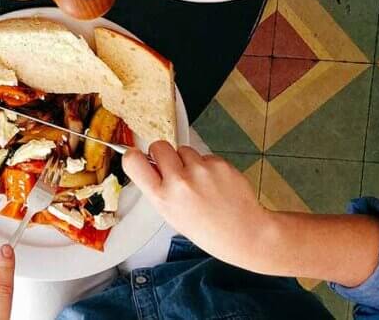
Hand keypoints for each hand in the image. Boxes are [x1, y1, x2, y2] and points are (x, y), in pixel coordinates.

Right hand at [124, 142, 274, 271]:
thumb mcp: (171, 216)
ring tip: (200, 182)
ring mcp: (200, 170)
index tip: (138, 156)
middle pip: (159, 146)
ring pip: (184, 149)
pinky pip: (205, 156)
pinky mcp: (219, 163)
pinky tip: (215, 183)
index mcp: (162, 197)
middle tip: (173, 168)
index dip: (133, 155)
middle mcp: (179, 181)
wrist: (245, 233)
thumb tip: (150, 165)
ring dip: (188, 160)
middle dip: (164, 154)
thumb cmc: (209, 230)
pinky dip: (207, 165)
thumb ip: (159, 189)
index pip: (133, 161)